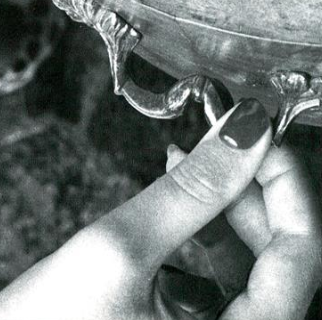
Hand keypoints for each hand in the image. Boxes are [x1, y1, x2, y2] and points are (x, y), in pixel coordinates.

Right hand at [0, 101, 321, 319]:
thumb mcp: (116, 250)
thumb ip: (191, 189)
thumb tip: (245, 128)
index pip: (303, 256)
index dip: (289, 183)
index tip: (258, 129)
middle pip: (286, 265)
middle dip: (256, 193)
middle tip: (223, 137)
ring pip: (258, 275)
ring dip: (232, 213)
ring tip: (191, 160)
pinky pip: (227, 290)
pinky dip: (209, 241)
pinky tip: (179, 203)